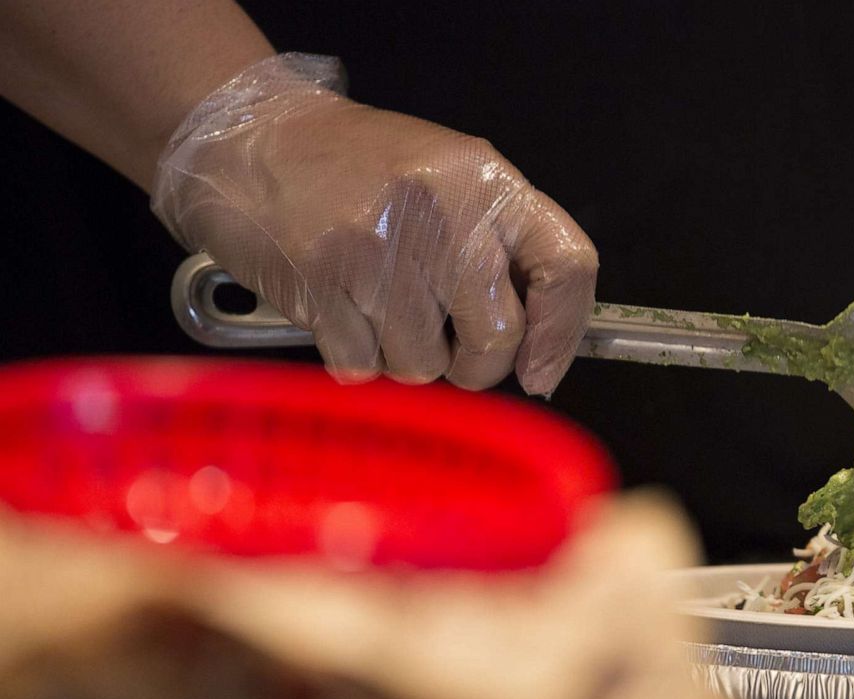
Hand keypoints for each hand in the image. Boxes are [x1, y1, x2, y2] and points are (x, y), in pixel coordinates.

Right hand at [151, 54, 594, 392]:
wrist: (247, 136)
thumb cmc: (357, 165)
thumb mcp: (449, 176)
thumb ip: (501, 245)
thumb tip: (542, 345)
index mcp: (487, 183)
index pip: (567, 266)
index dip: (563, 333)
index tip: (542, 368)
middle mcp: (442, 213)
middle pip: (497, 338)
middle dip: (476, 367)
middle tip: (454, 354)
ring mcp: (378, 249)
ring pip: (425, 365)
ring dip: (406, 358)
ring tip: (380, 310)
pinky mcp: (320, 281)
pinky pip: (364, 367)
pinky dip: (356, 359)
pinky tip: (342, 314)